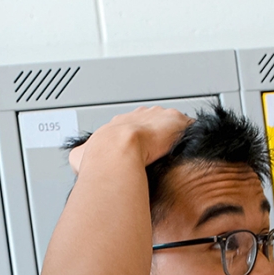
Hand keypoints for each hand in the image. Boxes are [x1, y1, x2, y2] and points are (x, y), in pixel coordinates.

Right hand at [65, 106, 190, 175]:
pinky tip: (196, 146)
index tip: (141, 144)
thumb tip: (77, 159)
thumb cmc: (99, 157)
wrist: (116, 153)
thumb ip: (82, 154)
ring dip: (176, 132)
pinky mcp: (176, 124)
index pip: (131, 123)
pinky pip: (190, 127)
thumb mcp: (81, 155)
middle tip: (162, 146)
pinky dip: (192, 135)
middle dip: (158, 130)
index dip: (137, 134)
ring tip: (181, 146)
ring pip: (172, 121)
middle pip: (153, 118)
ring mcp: (159, 118)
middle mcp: (139, 115)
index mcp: (119, 121)